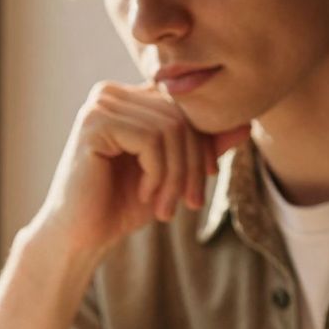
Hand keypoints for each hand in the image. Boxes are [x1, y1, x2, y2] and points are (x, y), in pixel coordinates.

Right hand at [33, 81, 249, 256]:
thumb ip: (204, 147)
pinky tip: (145, 194)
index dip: (203, 143)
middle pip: (180, 115)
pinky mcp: (94, 124)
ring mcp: (100, 105)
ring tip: (166, 205)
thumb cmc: (121, 204)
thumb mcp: (173, 174)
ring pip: (170, 129)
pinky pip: (150, 140)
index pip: (184, 106)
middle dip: (192, 164)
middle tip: (188, 202)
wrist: (81, 235)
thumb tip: (247, 124)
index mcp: (129, 98)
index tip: (205, 181)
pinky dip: (157, 174)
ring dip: (176, 175)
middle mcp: (111, 93)